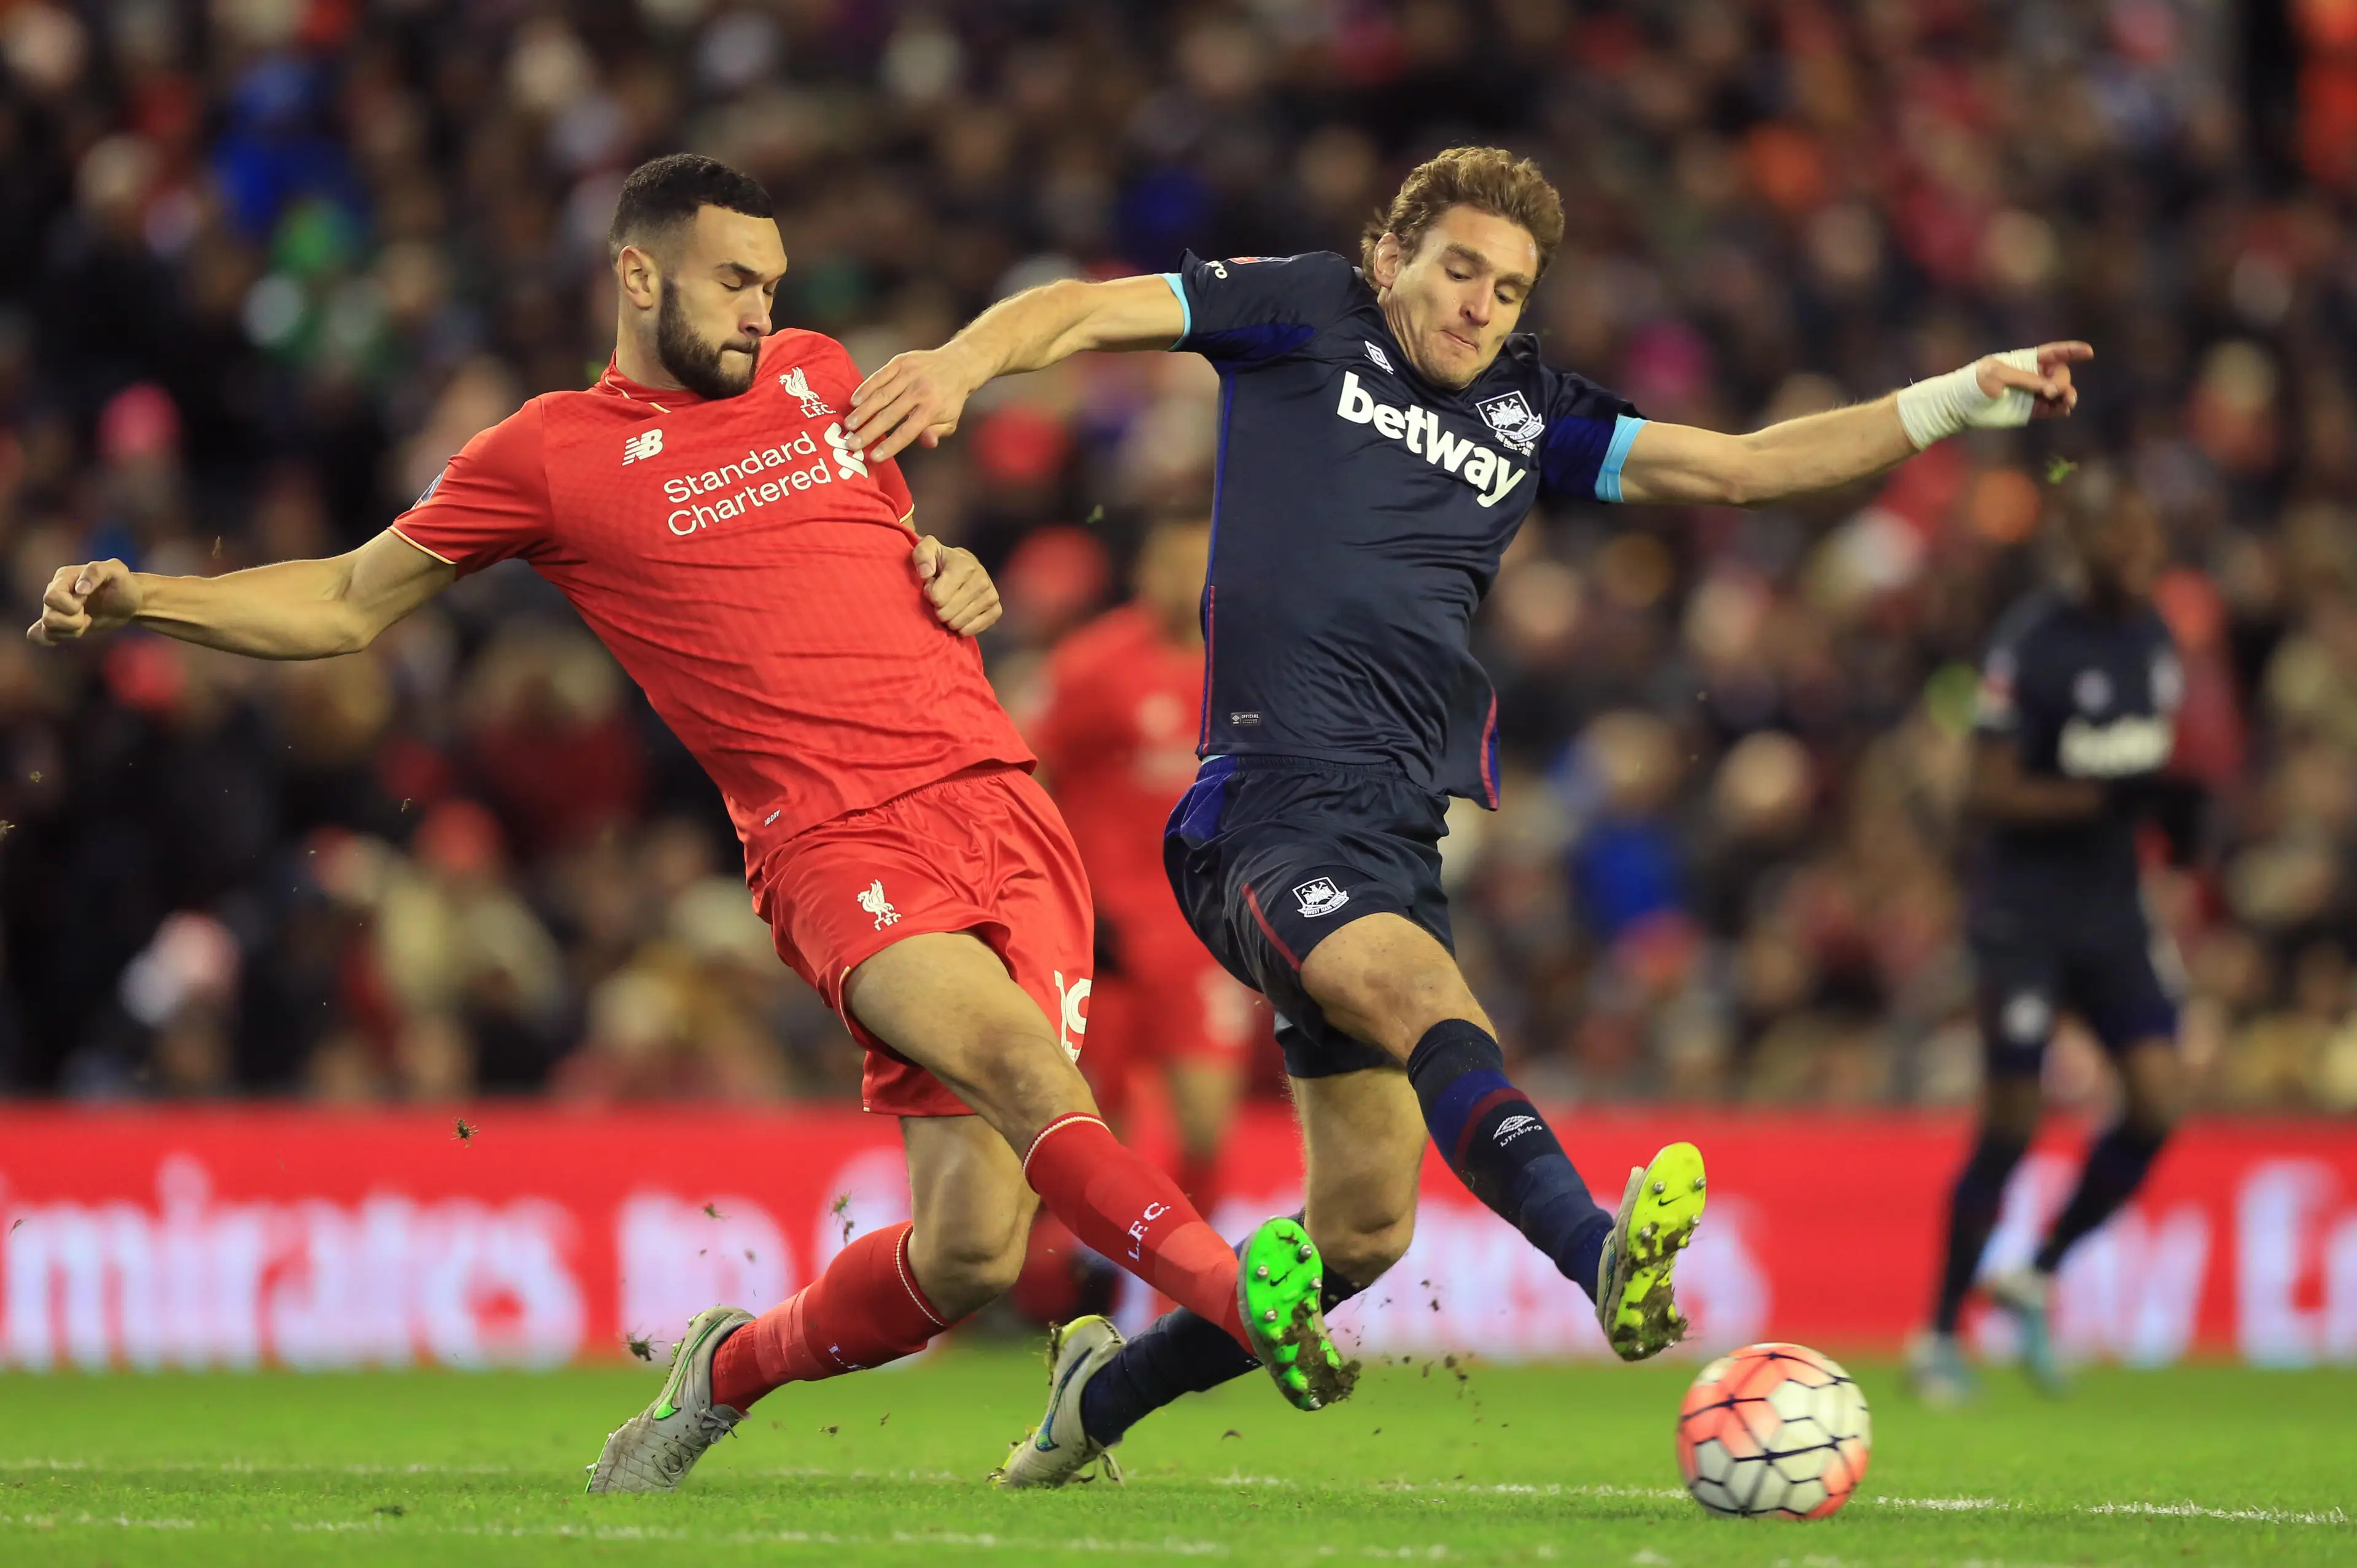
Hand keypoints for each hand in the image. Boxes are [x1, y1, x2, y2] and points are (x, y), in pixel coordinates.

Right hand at [28, 559, 140, 644]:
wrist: (130, 602)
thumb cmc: (123, 584)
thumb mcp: (117, 570)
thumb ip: (96, 572)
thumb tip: (79, 589)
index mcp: (64, 578)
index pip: (51, 597)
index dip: (71, 605)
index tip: (87, 600)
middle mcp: (55, 593)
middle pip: (49, 617)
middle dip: (73, 621)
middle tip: (88, 615)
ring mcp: (56, 609)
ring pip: (48, 629)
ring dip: (71, 631)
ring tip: (86, 621)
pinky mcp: (61, 624)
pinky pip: (43, 635)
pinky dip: (58, 638)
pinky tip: (74, 631)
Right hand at [848, 343, 982, 465]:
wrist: (957, 364)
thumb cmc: (950, 398)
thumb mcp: (951, 419)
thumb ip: (937, 432)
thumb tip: (927, 442)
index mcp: (933, 408)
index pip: (908, 431)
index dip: (891, 445)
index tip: (874, 456)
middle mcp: (920, 390)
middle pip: (890, 414)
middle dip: (869, 431)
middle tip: (852, 444)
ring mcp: (909, 374)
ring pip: (881, 395)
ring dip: (862, 412)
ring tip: (848, 425)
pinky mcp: (901, 361)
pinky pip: (879, 376)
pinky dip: (865, 389)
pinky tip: (854, 401)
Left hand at [911, 534, 1000, 636]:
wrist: (964, 565)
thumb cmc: (941, 560)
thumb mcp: (927, 549)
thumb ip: (922, 555)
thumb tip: (926, 574)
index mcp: (965, 566)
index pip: (937, 597)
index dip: (929, 595)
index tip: (931, 587)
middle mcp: (982, 580)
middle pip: (947, 612)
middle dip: (938, 609)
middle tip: (940, 599)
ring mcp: (991, 595)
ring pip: (960, 622)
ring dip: (949, 619)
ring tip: (949, 606)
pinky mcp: (996, 609)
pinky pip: (976, 628)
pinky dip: (964, 628)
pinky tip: (959, 619)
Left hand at [1975, 341, 2090, 419]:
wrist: (1960, 407)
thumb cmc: (1975, 383)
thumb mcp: (1997, 375)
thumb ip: (2025, 379)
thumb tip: (2051, 390)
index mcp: (2027, 359)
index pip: (2055, 353)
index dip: (2072, 351)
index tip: (2088, 352)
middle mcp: (2034, 375)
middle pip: (2061, 374)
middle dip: (2063, 381)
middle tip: (2052, 391)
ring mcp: (2033, 393)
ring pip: (2061, 392)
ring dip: (2067, 395)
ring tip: (2067, 402)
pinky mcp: (2031, 410)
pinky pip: (2053, 408)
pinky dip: (2061, 408)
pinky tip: (2064, 409)